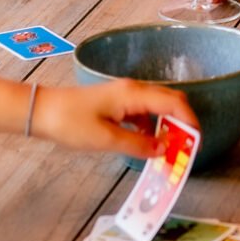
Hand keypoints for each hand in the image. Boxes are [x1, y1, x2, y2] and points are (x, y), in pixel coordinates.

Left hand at [33, 79, 198, 158]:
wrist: (41, 111)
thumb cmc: (71, 123)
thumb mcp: (107, 139)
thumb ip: (138, 144)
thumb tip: (163, 149)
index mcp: (133, 94)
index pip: (174, 102)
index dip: (190, 121)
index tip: (197, 141)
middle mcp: (132, 90)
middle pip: (169, 101)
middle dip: (182, 124)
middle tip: (186, 148)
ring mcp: (123, 95)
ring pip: (156, 107)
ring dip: (166, 126)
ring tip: (169, 150)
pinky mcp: (115, 103)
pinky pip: (142, 112)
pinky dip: (150, 127)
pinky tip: (146, 143)